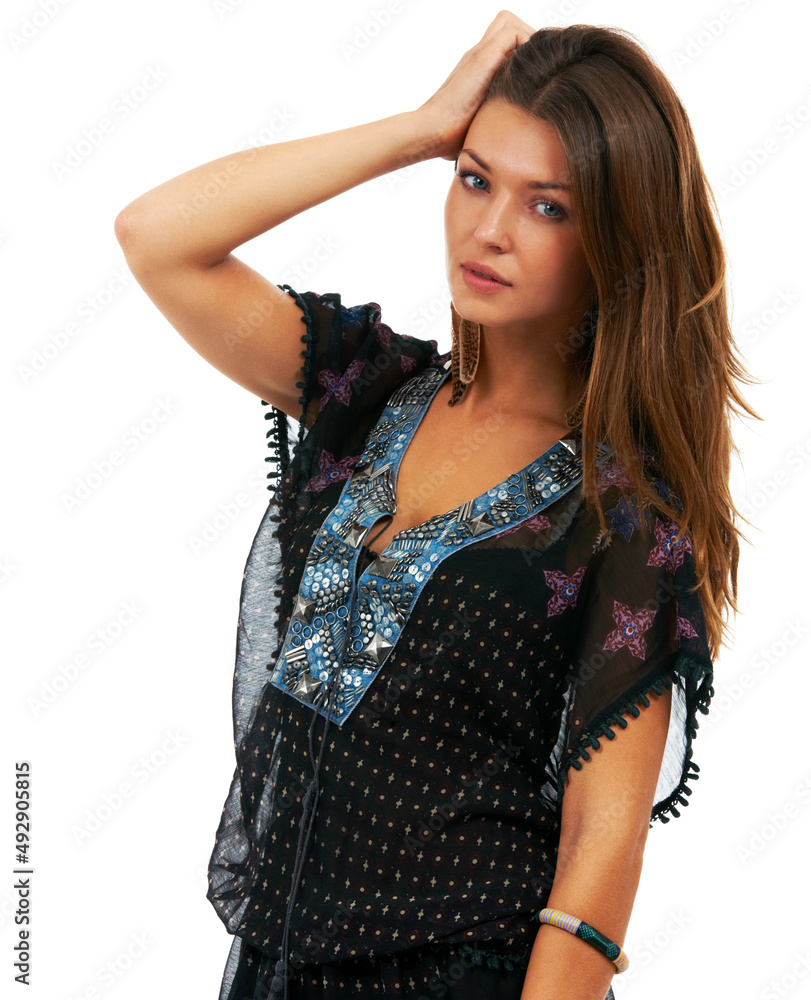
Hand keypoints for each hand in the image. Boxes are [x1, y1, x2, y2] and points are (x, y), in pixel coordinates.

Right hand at [414, 10, 534, 161]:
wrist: (432, 133)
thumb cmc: (451, 139)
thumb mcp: (480, 126)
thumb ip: (493, 123)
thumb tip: (508, 148)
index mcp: (477, 71)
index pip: (504, 43)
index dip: (522, 52)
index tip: (534, 75)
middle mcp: (477, 57)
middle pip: (507, 25)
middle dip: (528, 40)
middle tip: (537, 68)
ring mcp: (478, 54)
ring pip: (510, 22)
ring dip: (528, 39)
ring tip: (534, 68)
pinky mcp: (482, 57)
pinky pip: (512, 32)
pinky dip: (526, 44)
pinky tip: (529, 72)